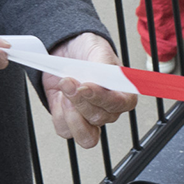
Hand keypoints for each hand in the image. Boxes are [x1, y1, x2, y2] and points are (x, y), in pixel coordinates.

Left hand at [44, 33, 137, 148]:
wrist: (66, 51)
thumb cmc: (87, 50)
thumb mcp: (97, 49)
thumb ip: (101, 64)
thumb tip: (100, 78)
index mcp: (124, 93)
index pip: (121, 104)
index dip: (103, 98)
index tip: (85, 86)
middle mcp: (109, 110)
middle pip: (99, 118)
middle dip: (80, 100)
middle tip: (68, 81)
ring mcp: (90, 119)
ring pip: (85, 134)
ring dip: (70, 113)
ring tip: (64, 89)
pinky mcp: (70, 123)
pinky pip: (65, 131)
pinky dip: (60, 115)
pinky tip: (60, 98)